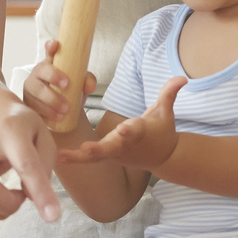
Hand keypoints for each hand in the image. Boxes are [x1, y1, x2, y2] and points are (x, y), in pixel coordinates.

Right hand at [0, 101, 60, 228]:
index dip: (39, 192)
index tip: (52, 216)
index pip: (25, 164)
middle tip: (21, 196)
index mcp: (10, 131)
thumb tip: (33, 198)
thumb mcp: (42, 135)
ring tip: (8, 200)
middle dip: (8, 205)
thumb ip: (45, 166)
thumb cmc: (20, 127)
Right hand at [20, 38, 93, 128]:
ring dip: (51, 100)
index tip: (55, 45)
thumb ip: (87, 81)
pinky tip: (57, 117)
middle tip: (67, 85)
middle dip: (53, 76)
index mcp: (51, 64)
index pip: (49, 52)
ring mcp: (30, 88)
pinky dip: (47, 112)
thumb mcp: (81, 86)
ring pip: (36, 91)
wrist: (62, 114)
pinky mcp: (27, 103)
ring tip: (65, 109)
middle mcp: (38, 73)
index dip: (51, 47)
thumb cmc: (70, 93)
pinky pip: (33, 106)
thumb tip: (89, 86)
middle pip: (40, 70)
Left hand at [59, 76, 184, 172]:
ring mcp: (115, 153)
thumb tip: (182, 78)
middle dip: (99, 149)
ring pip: (96, 156)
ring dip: (78, 157)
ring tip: (60, 156)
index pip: (135, 130)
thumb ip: (169, 94)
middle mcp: (125, 144)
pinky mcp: (107, 156)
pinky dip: (73, 159)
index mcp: (139, 132)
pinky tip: (56, 157)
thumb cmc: (162, 130)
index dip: (129, 130)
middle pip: (111, 148)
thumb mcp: (166, 112)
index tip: (123, 129)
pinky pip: (88, 159)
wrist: (163, 157)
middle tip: (86, 150)